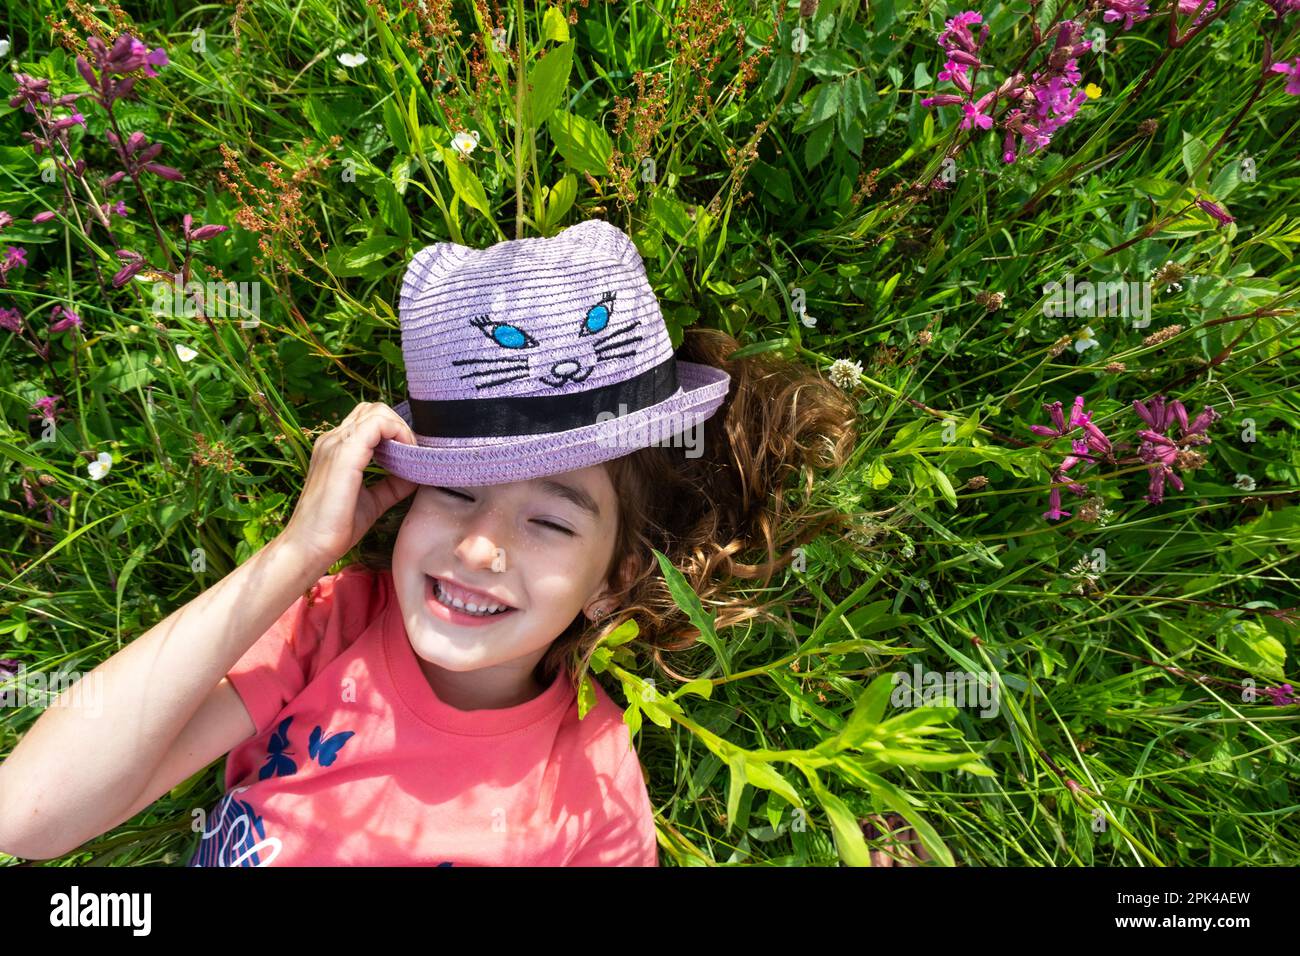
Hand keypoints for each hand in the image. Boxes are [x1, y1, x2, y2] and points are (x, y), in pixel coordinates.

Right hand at [280, 402, 419, 565]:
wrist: (309, 546)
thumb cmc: (334, 527)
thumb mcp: (372, 501)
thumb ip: (391, 485)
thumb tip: (415, 475)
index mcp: (335, 448)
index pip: (368, 420)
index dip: (394, 430)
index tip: (410, 455)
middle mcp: (333, 440)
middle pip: (373, 409)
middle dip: (399, 426)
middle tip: (411, 454)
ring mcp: (336, 444)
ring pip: (376, 411)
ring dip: (400, 429)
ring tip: (409, 456)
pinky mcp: (344, 454)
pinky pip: (378, 425)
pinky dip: (399, 434)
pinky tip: (406, 457)